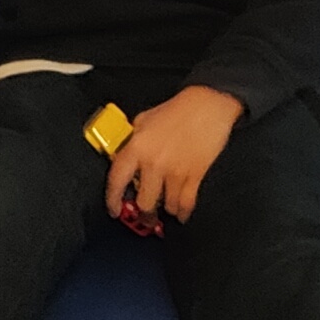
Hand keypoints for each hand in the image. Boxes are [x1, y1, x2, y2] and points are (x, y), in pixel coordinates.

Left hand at [105, 86, 242, 228]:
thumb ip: (132, 141)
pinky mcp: (195, 176)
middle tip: (145, 213)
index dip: (112, 200)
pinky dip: (182, 212)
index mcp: (137, 147)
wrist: (207, 105)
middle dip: (144, 211)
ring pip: (167, 206)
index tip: (114, 210)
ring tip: (164, 208)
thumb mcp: (143, 119)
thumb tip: (125, 157)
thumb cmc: (178, 109)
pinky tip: (181, 213)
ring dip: (165, 210)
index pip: (117, 180)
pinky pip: (186, 203)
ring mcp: (175, 171)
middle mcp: (154, 162)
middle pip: (144, 202)